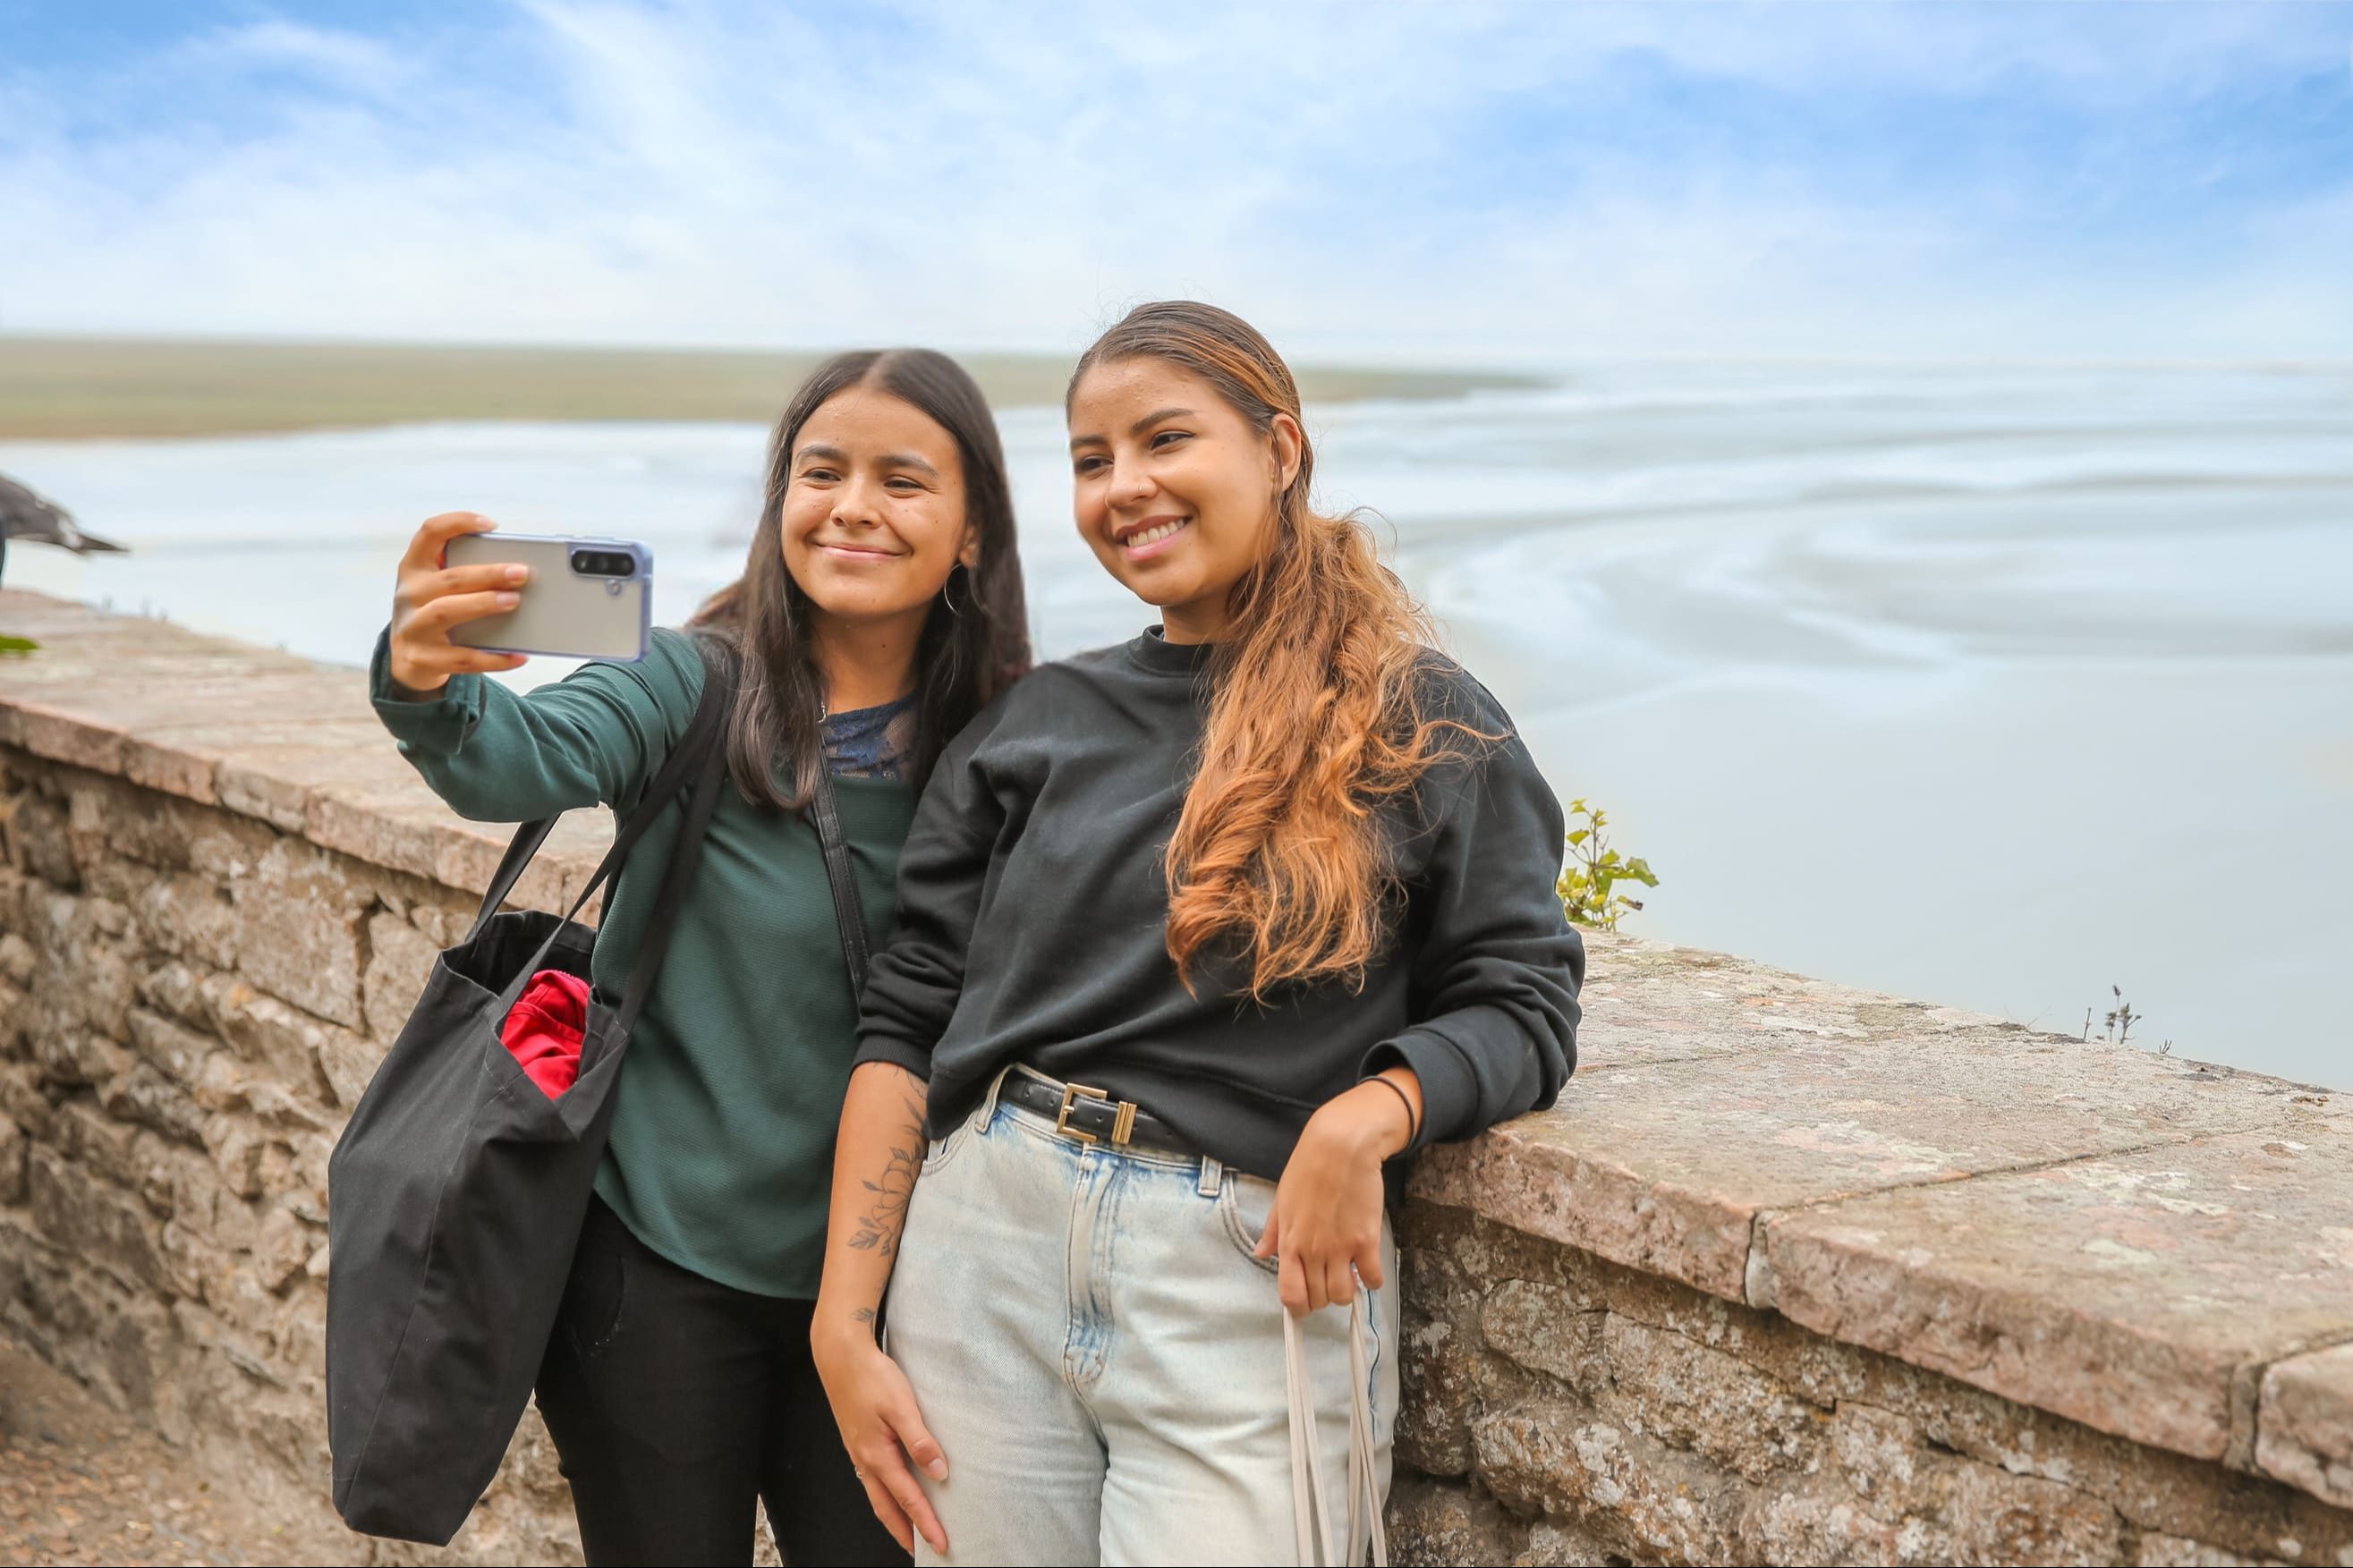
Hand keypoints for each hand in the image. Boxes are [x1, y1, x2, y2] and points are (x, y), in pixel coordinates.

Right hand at [388, 512, 529, 693]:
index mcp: (414, 568)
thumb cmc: (435, 613)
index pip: (429, 534)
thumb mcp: (438, 589)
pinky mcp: (421, 659)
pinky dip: (493, 658)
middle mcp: (408, 594)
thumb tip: (518, 572)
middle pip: (448, 579)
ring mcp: (411, 628)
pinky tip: (519, 655)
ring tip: (514, 602)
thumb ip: (467, 575)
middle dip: (487, 574)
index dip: (457, 523)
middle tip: (521, 573)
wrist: (408, 661)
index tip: (491, 525)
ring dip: (482, 605)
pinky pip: (461, 658)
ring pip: (445, 612)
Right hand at [812, 1320, 948, 1555]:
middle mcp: (866, 1461)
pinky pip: (873, 1481)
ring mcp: (859, 1453)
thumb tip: (939, 1472)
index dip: (926, 1524)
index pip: (908, 1499)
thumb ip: (921, 1440)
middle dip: (905, 1533)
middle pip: (887, 1509)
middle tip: (924, 1551)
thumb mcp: (901, 1405)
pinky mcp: (858, 1442)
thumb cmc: (871, 1377)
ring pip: (878, 1497)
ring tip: (910, 1531)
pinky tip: (894, 1491)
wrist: (840, 1356)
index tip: (941, 1544)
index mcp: (878, 1455)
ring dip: (894, 1518)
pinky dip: (886, 1497)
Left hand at [1254, 1073, 1417, 1315]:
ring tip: (1348, 1275)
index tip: (1304, 1306)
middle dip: (1323, 1297)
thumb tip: (1260, 1253)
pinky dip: (1372, 1281)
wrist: (1341, 1145)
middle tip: (1328, 1280)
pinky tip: (1368, 1268)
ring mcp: (1341, 1248)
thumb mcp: (1282, 1199)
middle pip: (1319, 1299)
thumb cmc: (1309, 1167)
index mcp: (1289, 1242)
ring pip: (1344, 1295)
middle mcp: (1313, 1251)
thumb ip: (1273, 1231)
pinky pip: (1373, 1279)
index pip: (1290, 1295)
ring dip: (1347, 1292)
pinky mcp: (1367, 1240)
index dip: (1298, 1309)